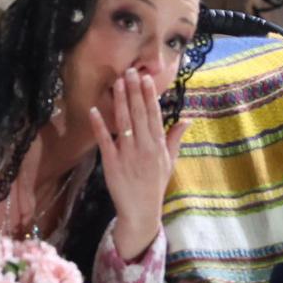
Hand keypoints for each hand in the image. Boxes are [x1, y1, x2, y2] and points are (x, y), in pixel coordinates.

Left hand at [86, 69, 187, 259]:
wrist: (141, 210)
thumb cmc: (155, 185)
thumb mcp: (170, 161)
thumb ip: (176, 138)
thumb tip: (187, 118)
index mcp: (158, 145)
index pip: (154, 115)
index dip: (149, 95)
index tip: (145, 78)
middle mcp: (144, 147)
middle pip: (139, 114)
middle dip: (134, 92)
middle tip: (130, 71)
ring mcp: (127, 155)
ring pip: (124, 123)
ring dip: (120, 102)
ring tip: (117, 83)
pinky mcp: (111, 163)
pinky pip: (105, 141)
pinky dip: (99, 125)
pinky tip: (95, 109)